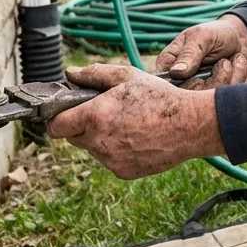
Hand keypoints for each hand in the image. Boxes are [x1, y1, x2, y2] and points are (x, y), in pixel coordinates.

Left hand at [45, 65, 224, 179]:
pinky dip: (117, 151)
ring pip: (93, 149)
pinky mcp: (123, 172)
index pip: (57, 126)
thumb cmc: (160, 98)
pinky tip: (136, 138)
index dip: (58, 118)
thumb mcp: (127, 77)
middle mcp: (99, 142)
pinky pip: (110, 160)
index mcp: (96, 116)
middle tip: (106, 113)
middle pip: (73, 137)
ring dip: (101, 138)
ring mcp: (111, 160)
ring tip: (128, 125)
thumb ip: (95, 74)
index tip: (65, 113)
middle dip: (82, 126)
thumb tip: (71, 74)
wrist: (190, 125)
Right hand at [156, 15, 246, 89]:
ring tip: (238, 59)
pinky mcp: (217, 97)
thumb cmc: (216, 34)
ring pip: (212, 100)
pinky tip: (246, 66)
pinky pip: (229, 98)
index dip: (185, 83)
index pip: (167, 86)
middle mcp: (182, 83)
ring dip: (233, 77)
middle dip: (217, 79)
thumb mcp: (202, 37)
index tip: (202, 70)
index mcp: (169, 65)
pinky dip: (244, 80)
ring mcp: (200, 92)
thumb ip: (189, 53)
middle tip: (226, 62)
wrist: (240, 38)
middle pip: (192, 97)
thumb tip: (176, 72)